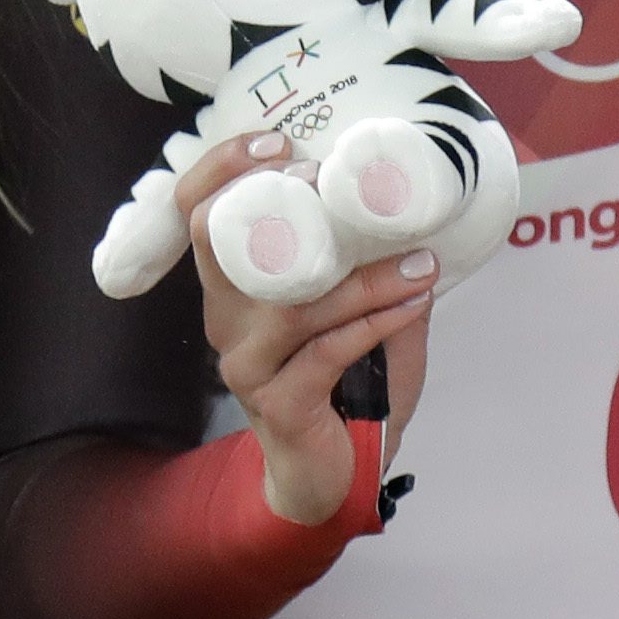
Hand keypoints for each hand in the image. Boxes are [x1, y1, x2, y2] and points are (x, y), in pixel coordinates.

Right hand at [183, 128, 430, 525]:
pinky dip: (377, 322)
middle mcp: (226, 319)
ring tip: (420, 263)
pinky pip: (328, 350)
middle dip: (277, 198)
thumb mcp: (362, 316)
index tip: (279, 142)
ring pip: (295, 300)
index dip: (223, 168)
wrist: (337, 477)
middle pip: (216, 237)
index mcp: (235, 287)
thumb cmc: (348, 387)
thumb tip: (418, 215)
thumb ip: (377, 271)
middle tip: (346, 184)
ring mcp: (246, 362)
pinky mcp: (277, 401)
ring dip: (367, 276)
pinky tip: (412, 305)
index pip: (197, 211)